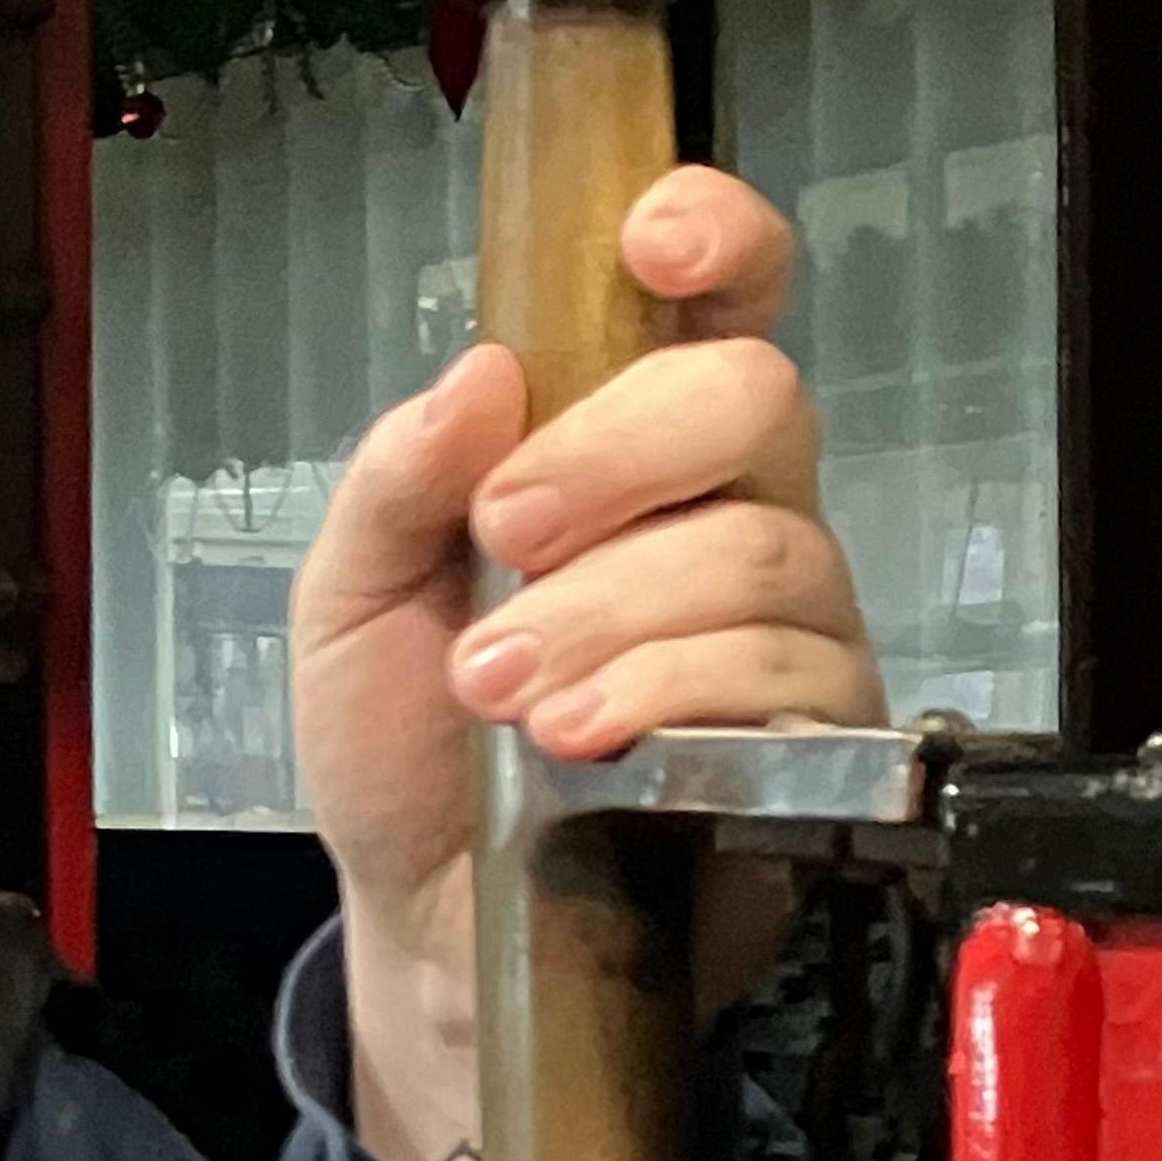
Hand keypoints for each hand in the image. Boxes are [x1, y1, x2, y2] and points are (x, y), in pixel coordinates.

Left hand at [288, 165, 883, 1160]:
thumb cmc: (401, 746)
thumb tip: (482, 371)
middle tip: (502, 533)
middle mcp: (722, 511)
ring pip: (759, 549)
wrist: (428, 921)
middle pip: (754, 399)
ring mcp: (788, 623)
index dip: (715, 239)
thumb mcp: (344, 599)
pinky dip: (658, 696)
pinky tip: (566, 742)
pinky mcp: (817, 738)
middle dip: (617, 453)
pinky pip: (782, 678)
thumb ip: (395, 481)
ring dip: (604, 614)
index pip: (716, 304)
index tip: (652, 239)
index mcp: (614, 447)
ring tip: (494, 691)